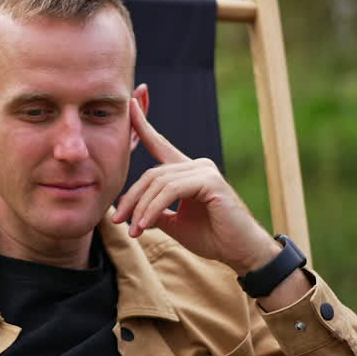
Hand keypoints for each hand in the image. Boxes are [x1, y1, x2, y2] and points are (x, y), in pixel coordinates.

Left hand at [112, 95, 278, 273]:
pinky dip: (154, 208)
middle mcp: (196, 165)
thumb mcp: (174, 223)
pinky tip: (145, 224)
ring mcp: (205, 170)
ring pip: (158, 182)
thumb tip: (132, 211)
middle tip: (116, 220)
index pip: (160, 144)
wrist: (240, 251)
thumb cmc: (212, 237)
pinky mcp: (210, 181)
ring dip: (141, 208)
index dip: (143, 125)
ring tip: (133, 230)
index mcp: (187, 171)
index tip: (130, 103)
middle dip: (131, 198)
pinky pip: (171, 190)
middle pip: (151, 174)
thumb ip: (154, 212)